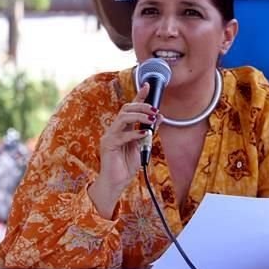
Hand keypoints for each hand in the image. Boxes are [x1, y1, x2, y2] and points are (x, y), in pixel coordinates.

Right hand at [90, 85, 155, 214]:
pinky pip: (122, 135)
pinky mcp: (108, 145)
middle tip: (155, 110)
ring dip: (139, 116)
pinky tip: (144, 135)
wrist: (116, 183)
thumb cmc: (127, 166)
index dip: (139, 96)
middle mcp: (115, 129)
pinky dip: (134, 134)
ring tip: (151, 119)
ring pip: (123, 118)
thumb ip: (148, 132)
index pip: (131, 108)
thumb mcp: (142, 146)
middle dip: (141, 106)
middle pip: (126, 109)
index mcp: (123, 128)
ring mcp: (110, 136)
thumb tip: (160, 118)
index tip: (147, 85)